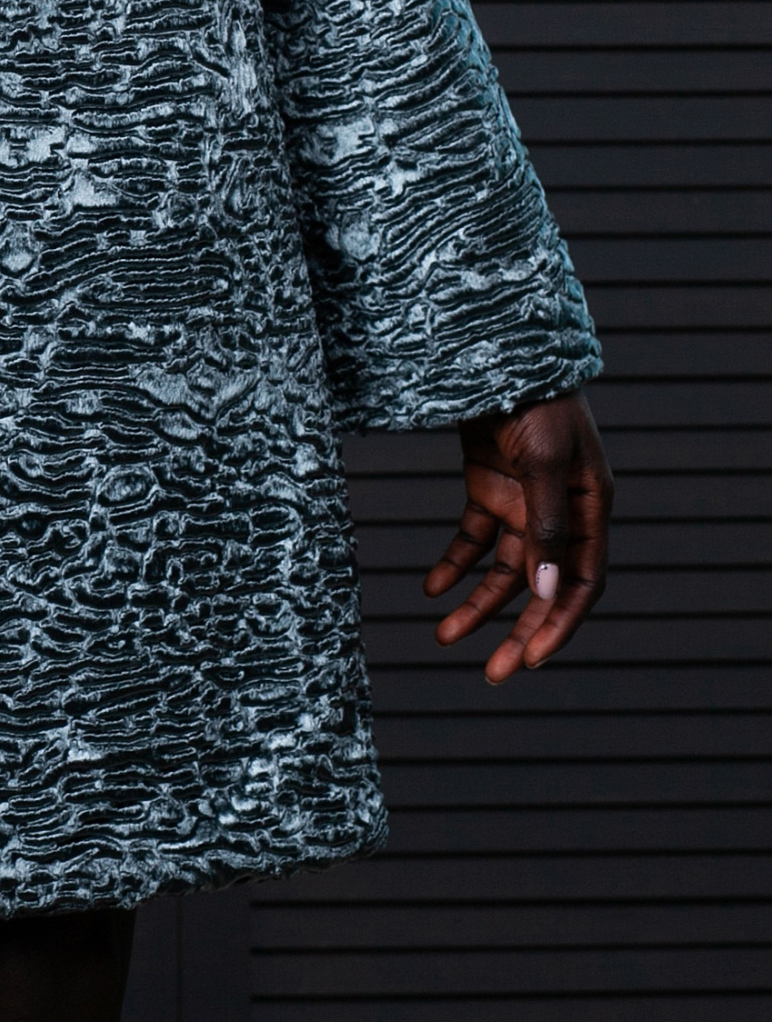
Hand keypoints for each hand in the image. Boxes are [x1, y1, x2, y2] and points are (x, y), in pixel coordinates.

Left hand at [424, 387, 610, 682]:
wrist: (496, 347)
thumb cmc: (535, 397)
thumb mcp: (545, 460)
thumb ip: (548, 523)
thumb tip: (547, 592)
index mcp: (590, 508)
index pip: (581, 582)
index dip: (559, 624)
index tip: (530, 661)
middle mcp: (560, 512)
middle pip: (541, 587)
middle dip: (518, 632)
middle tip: (492, 674)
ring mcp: (522, 501)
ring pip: (502, 570)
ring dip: (477, 605)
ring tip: (444, 638)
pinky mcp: (488, 487)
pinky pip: (471, 539)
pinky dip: (453, 564)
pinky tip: (430, 588)